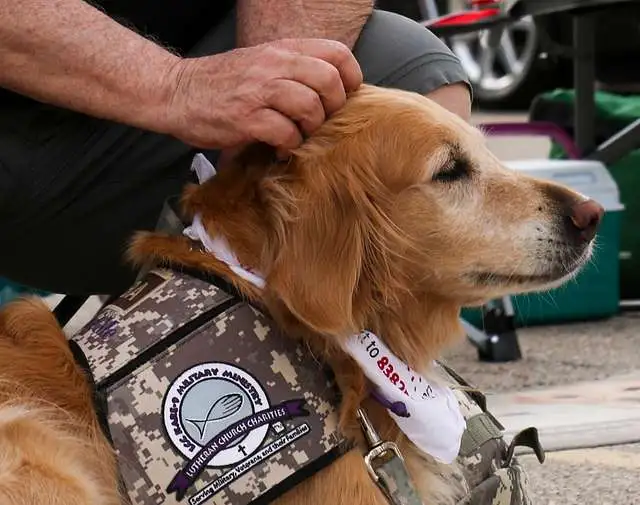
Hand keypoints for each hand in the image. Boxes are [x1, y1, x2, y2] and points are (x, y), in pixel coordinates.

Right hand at [162, 38, 362, 151]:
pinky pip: (285, 133)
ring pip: (310, 107)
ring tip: (297, 137)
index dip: (350, 79)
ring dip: (310, 130)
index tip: (343, 99)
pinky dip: (288, 147)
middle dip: (333, 109)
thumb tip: (333, 91)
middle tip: (319, 123)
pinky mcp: (245, 118)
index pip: (337, 54)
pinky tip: (278, 149)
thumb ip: (294, 70)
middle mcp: (273, 65)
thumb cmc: (223, 83)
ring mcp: (259, 90)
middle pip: (329, 81)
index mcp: (282, 50)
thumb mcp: (261, 63)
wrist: (177, 92)